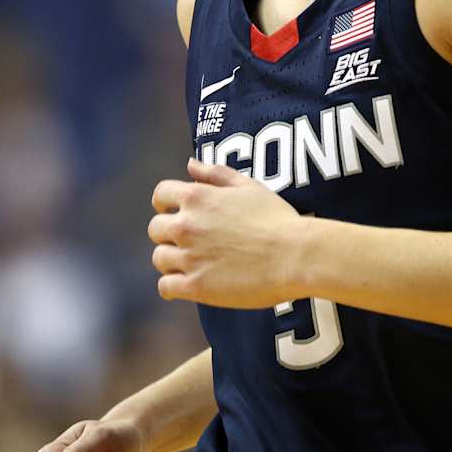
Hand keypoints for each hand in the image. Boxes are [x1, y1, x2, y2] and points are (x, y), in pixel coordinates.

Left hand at [150, 157, 305, 306]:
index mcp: (197, 197)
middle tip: (189, 242)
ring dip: (172, 260)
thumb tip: (190, 164)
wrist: (295, 255)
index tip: (174, 212)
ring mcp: (189, 257)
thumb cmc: (277, 218)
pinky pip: (166, 287)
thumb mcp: (249, 185)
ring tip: (192, 264)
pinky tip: (186, 285)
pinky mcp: (196, 286)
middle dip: (168, 234)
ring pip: (159, 259)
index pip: (160, 195)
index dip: (165, 203)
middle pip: (155, 229)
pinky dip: (172, 286)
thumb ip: (216, 173)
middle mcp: (186, 226)